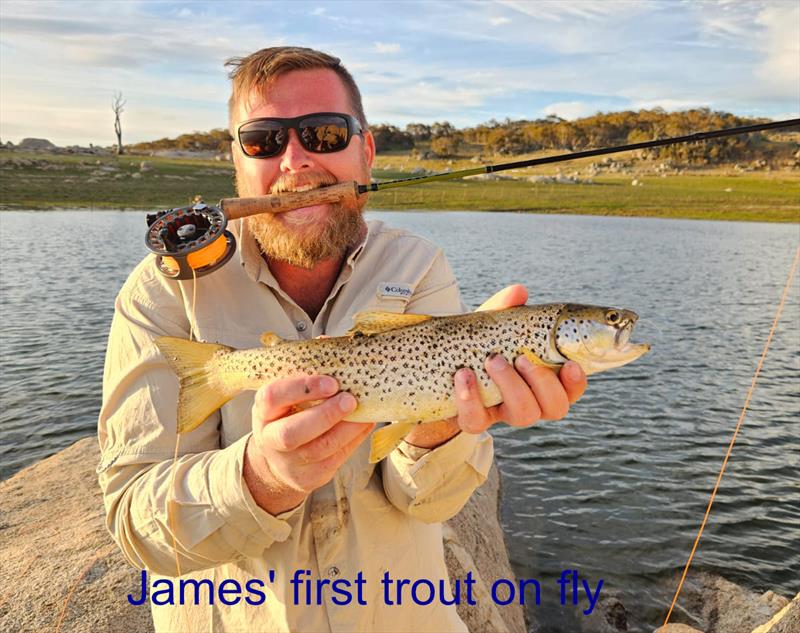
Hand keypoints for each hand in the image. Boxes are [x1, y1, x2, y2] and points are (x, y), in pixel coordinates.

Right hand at [243, 375, 373, 514]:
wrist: (279, 460)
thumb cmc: (288, 416)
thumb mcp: (287, 398)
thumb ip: (307, 383)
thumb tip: (337, 358)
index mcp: (263, 412)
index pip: (273, 398)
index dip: (302, 389)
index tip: (331, 382)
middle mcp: (270, 439)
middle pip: (292, 433)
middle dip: (325, 415)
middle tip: (350, 400)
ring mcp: (288, 462)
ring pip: (318, 449)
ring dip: (346, 429)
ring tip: (364, 412)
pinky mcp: (309, 477)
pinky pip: (334, 460)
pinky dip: (353, 440)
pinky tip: (364, 425)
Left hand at [404, 285, 586, 448]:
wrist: (440, 368)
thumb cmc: (479, 345)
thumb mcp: (493, 326)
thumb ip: (506, 309)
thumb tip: (519, 291)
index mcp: (541, 380)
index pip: (570, 390)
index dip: (576, 382)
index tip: (569, 364)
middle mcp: (529, 401)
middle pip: (554, 407)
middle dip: (542, 382)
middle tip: (523, 358)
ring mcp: (502, 413)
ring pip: (523, 415)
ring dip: (511, 386)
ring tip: (493, 360)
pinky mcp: (473, 419)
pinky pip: (476, 421)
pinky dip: (470, 399)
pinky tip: (463, 375)